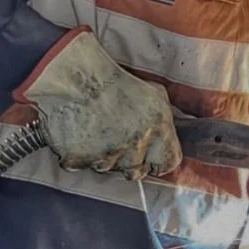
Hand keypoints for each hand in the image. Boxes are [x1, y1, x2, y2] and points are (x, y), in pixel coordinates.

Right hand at [14, 29, 181, 180]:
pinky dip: (79, 156)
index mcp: (159, 128)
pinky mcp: (79, 160)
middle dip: (129, 161)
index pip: (169, 162)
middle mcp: (136, 145)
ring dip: (103, 157)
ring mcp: (107, 154)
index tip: (151, 158)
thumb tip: (172, 136)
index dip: (159, 161)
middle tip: (118, 140)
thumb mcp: (155, 93)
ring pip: (108, 169)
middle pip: (137, 172)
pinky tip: (79, 134)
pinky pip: (81, 166)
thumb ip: (166, 119)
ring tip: (96, 131)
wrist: (76, 76)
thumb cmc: (116, 82)